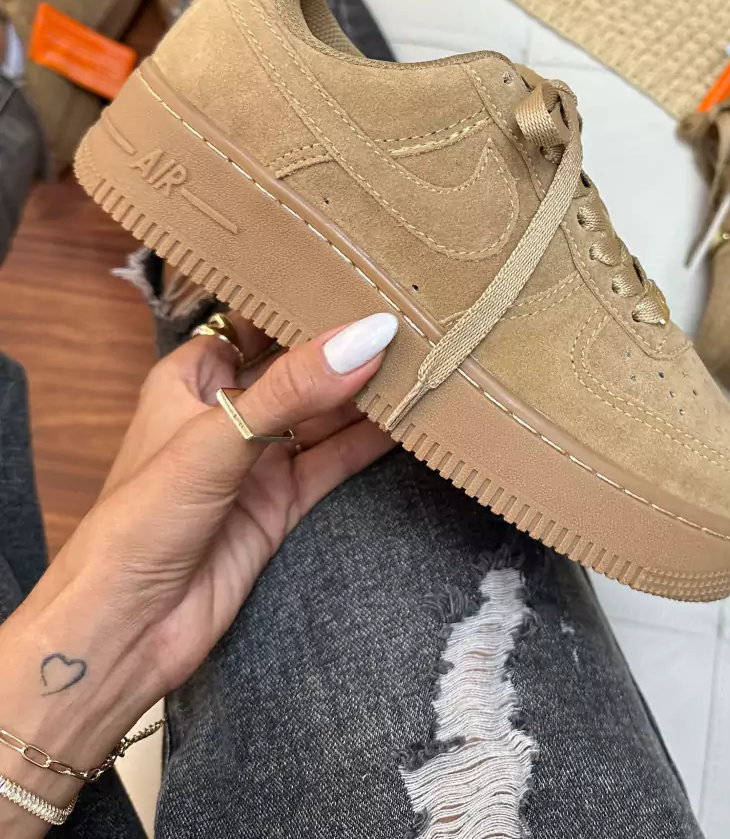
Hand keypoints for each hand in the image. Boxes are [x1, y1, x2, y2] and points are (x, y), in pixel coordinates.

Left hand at [0, 312, 396, 831]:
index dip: (304, 302)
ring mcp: (257, 460)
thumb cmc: (138, 524)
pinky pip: (333, 461)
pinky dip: (369, 443)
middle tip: (413, 316)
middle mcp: (227, 414)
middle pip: (300, 369)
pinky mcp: (280, 504)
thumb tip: (366, 338)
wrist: (124, 632)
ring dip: (368, 395)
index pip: (256, 322)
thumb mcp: (216, 439)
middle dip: (348, 348)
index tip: (363, 276)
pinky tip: (410, 421)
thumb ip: (293, 388)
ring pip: (324, 415)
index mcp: (192, 379)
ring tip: (425, 361)